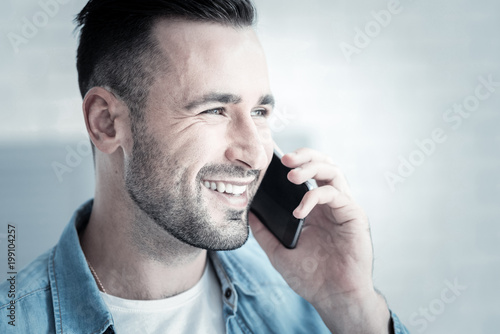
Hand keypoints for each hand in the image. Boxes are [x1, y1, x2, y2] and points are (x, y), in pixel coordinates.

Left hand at [249, 148, 390, 332]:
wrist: (334, 297)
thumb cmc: (311, 278)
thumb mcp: (279, 253)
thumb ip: (264, 233)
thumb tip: (248, 214)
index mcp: (315, 209)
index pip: (309, 174)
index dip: (296, 162)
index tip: (274, 161)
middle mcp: (330, 204)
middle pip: (323, 165)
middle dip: (305, 156)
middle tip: (284, 159)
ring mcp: (343, 208)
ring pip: (333, 172)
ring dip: (311, 167)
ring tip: (291, 175)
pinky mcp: (353, 215)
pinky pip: (335, 194)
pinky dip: (314, 197)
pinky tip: (300, 212)